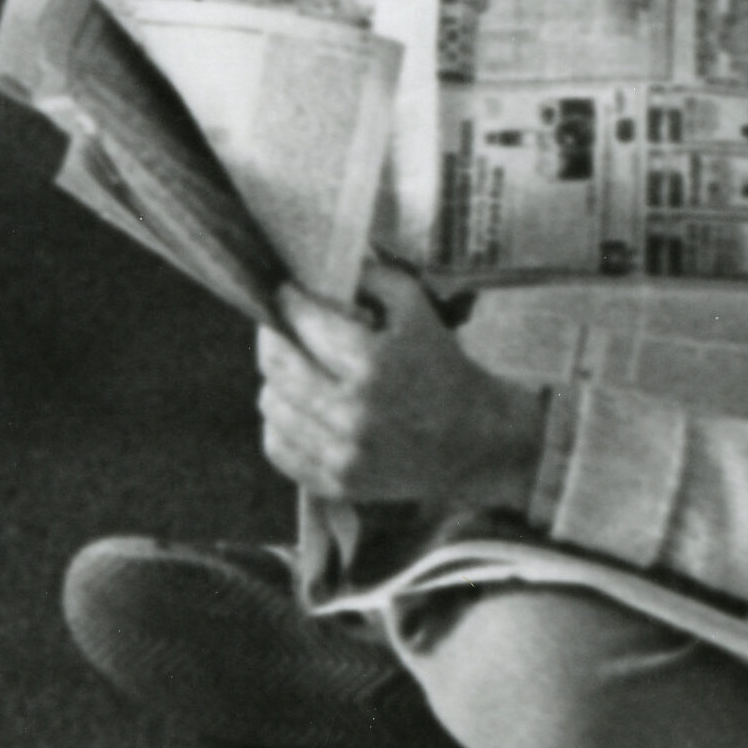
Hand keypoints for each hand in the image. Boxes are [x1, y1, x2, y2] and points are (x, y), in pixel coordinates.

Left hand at [257, 268, 549, 518]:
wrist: (476, 442)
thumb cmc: (442, 366)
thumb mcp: (416, 308)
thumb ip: (369, 277)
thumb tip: (321, 264)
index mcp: (373, 364)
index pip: (303, 322)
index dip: (288, 300)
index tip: (286, 292)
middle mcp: (352, 412)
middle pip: (277, 363)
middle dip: (273, 335)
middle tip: (281, 325)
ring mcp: (343, 454)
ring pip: (271, 405)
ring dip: (276, 379)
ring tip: (293, 367)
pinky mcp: (338, 484)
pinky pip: (278, 447)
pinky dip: (281, 423)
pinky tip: (299, 407)